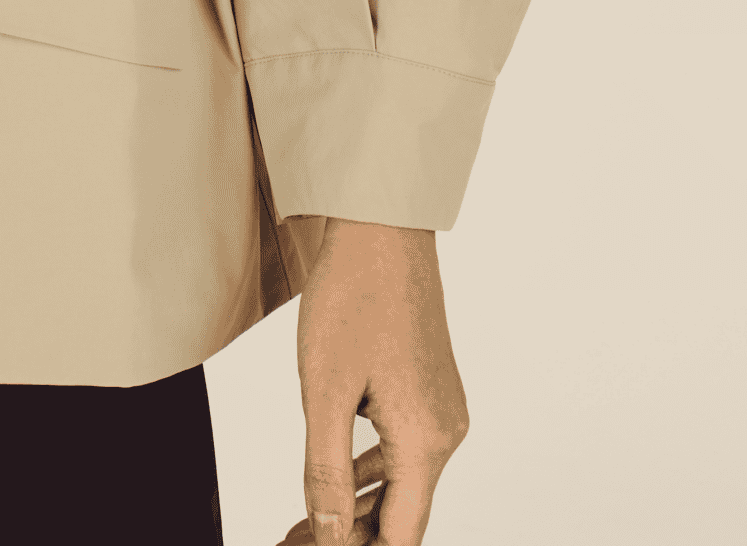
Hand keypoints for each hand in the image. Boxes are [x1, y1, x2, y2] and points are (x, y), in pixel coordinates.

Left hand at [275, 219, 468, 544]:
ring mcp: (441, 410)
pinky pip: (402, 449)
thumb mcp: (325, 392)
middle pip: (404, 513)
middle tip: (302, 538)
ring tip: (311, 522)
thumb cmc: (353, 298)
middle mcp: (445, 432)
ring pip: (401, 482)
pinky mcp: (429, 390)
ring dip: (359, 505)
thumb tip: (329, 534)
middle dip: (354, 534)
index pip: (401, 534)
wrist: (380, 232)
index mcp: (425, 441)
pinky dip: (369, 470)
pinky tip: (337, 478)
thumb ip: (325, 472)